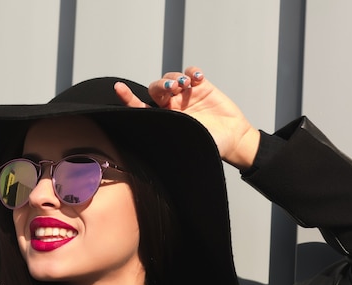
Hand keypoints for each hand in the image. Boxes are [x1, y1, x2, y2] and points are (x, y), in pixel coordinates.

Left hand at [115, 66, 259, 168]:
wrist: (232, 139)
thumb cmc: (209, 145)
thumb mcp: (186, 143)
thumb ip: (169, 136)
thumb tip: (149, 138)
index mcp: (163, 120)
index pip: (141, 107)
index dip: (129, 98)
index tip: (119, 88)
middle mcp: (172, 106)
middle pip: (157, 88)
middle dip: (162, 85)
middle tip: (173, 89)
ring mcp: (187, 94)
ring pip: (172, 77)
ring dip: (176, 78)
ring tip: (186, 84)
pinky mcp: (202, 87)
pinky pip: (191, 72)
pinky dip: (193, 72)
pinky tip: (198, 79)